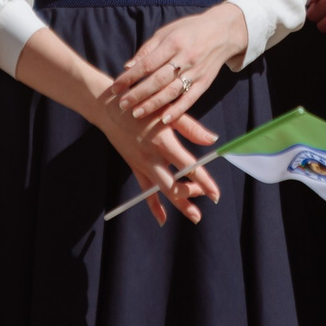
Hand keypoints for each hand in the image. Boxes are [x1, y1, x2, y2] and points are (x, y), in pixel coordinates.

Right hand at [95, 98, 219, 226]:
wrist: (109, 109)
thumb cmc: (142, 106)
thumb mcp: (167, 113)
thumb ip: (191, 128)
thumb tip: (213, 140)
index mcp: (163, 142)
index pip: (188, 166)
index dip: (204, 181)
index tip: (215, 194)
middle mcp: (152, 157)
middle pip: (174, 185)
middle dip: (192, 195)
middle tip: (208, 198)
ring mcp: (142, 165)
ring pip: (162, 191)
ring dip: (179, 204)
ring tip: (195, 216)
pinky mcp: (134, 167)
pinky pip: (145, 190)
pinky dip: (154, 206)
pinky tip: (163, 219)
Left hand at [112, 4, 248, 128]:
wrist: (223, 32)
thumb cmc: (189, 30)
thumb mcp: (167, 32)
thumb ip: (148, 50)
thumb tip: (128, 67)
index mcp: (173, 43)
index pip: (147, 64)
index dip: (130, 77)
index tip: (115, 87)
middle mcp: (185, 58)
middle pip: (158, 80)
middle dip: (138, 94)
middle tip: (122, 105)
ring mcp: (196, 72)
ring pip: (172, 92)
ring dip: (153, 105)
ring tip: (137, 114)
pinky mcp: (205, 83)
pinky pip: (190, 99)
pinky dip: (177, 110)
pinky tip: (164, 119)